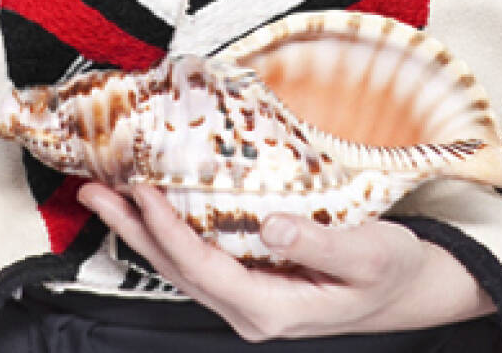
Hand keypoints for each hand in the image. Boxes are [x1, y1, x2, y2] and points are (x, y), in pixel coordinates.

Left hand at [77, 182, 495, 340]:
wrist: (408, 289)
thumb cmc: (392, 271)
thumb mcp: (369, 255)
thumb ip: (322, 242)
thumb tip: (272, 224)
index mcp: (272, 309)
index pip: (204, 269)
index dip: (168, 231)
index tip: (142, 191)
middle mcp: (250, 310)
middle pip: (177, 270)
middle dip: (133, 230)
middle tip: (93, 191)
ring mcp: (247, 298)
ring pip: (180, 265)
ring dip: (140, 230)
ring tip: (105, 195)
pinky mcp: (250, 280)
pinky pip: (197, 257)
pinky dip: (167, 230)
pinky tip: (152, 208)